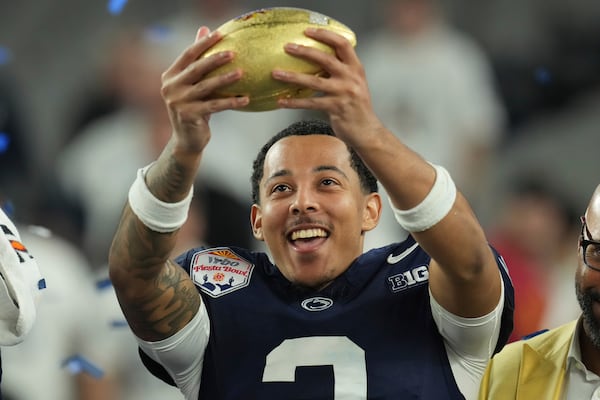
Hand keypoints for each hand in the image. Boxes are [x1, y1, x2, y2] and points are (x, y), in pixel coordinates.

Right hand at [160, 26, 248, 153]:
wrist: (187, 139)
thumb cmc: (193, 108)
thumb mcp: (192, 84)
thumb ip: (196, 60)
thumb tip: (203, 28)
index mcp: (170, 76)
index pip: (187, 55)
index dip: (202, 43)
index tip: (218, 34)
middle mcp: (170, 88)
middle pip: (196, 69)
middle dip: (215, 59)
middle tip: (233, 53)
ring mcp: (178, 102)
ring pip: (206, 87)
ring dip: (225, 79)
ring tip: (241, 73)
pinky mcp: (189, 115)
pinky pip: (214, 106)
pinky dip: (231, 102)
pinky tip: (245, 99)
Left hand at [272, 28, 383, 146]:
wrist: (367, 131)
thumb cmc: (356, 107)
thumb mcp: (354, 84)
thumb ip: (340, 71)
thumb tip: (316, 61)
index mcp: (356, 68)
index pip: (342, 44)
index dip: (326, 35)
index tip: (308, 31)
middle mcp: (351, 77)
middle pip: (325, 59)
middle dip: (304, 51)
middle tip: (287, 47)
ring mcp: (343, 92)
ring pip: (314, 81)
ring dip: (293, 76)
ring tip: (276, 73)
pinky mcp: (336, 108)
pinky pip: (310, 103)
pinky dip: (295, 102)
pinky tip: (282, 101)